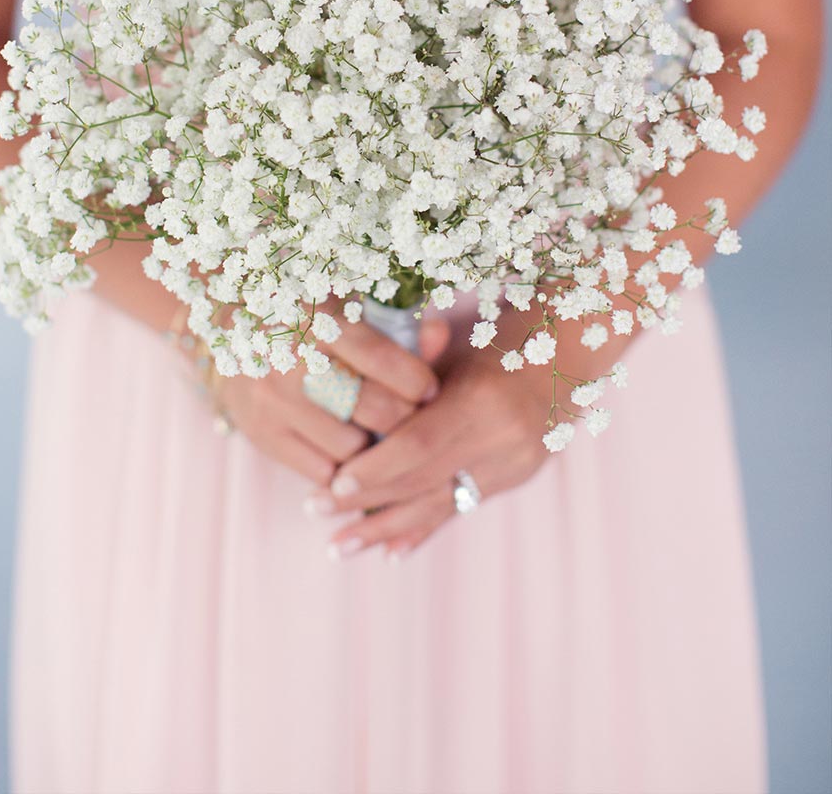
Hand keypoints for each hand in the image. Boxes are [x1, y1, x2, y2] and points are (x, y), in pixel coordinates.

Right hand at [207, 300, 449, 488]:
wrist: (229, 326)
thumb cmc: (304, 314)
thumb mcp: (347, 305)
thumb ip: (396, 323)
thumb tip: (440, 336)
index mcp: (318, 318)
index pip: (380, 358)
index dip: (416, 380)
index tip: (429, 388)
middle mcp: (291, 360)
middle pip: (372, 408)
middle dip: (403, 417)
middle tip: (408, 414)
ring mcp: (272, 401)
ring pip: (350, 446)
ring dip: (372, 443)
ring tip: (375, 428)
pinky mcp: (260, 433)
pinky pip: (320, 470)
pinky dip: (342, 464)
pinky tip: (345, 443)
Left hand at [304, 310, 560, 557]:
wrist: (569, 348)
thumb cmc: (498, 333)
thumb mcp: (455, 345)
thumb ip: (410, 373)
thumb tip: (351, 389)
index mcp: (483, 399)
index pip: (419, 445)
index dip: (374, 468)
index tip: (331, 484)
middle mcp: (503, 439)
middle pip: (424, 481)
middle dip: (366, 502)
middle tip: (316, 511)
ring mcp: (515, 464)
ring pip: (440, 505)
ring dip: (386, 528)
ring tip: (340, 545)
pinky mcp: (516, 477)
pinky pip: (462, 508)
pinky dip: (424, 529)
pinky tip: (390, 552)